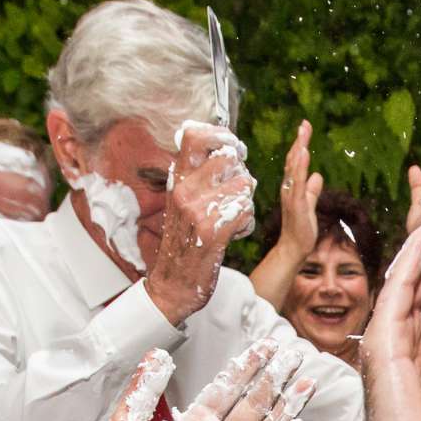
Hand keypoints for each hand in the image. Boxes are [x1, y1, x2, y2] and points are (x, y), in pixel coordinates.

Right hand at [143, 123, 255, 325]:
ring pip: (244, 185)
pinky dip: (247, 223)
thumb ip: (197, 174)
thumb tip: (220, 145)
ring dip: (246, 203)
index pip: (194, 135)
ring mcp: (197, 211)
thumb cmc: (184, 242)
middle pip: (229, 157)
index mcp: (177, 180)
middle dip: (242, 173)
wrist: (173, 285)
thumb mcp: (182, 201)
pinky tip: (235, 234)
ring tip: (233, 219)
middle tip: (238, 192)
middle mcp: (184, 191)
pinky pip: (246, 211)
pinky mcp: (213, 233)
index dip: (221, 135)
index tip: (234, 148)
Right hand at [277, 119, 322, 259]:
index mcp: (292, 187)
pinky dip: (300, 168)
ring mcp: (291, 196)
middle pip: (293, 160)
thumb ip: (312, 191)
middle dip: (299, 141)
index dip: (300, 145)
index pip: (296, 162)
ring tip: (303, 134)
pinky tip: (304, 155)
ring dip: (299, 150)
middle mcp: (289, 188)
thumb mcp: (309, 205)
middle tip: (304, 124)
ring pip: (294, 169)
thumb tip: (317, 176)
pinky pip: (298, 183)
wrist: (293, 248)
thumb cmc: (301, 229)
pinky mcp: (296, 204)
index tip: (305, 128)